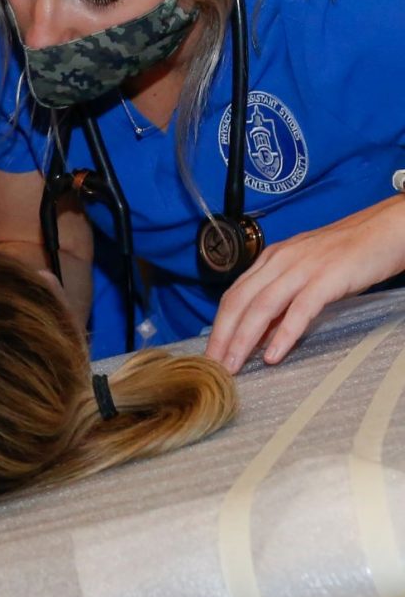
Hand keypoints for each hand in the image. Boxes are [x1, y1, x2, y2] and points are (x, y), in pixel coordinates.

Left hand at [206, 197, 404, 371]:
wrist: (385, 230)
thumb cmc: (347, 255)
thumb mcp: (305, 274)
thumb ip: (283, 301)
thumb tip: (262, 334)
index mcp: (270, 259)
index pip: (233, 295)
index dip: (218, 325)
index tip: (211, 352)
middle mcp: (279, 261)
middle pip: (239, 302)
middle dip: (222, 336)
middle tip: (214, 366)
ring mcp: (302, 268)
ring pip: (261, 306)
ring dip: (243, 339)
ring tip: (234, 365)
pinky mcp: (327, 278)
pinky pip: (299, 310)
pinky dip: (283, 334)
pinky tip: (273, 355)